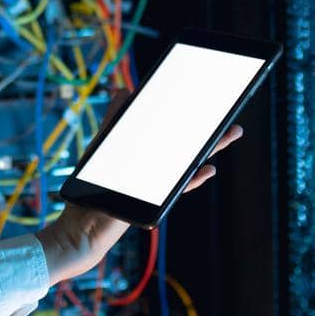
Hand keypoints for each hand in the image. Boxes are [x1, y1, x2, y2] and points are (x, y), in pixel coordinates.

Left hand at [37, 89, 244, 284]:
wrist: (83, 224)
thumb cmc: (92, 186)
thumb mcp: (103, 146)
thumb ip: (114, 120)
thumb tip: (124, 90)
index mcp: (148, 155)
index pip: (174, 135)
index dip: (191, 121)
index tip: (209, 105)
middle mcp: (158, 171)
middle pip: (188, 148)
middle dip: (211, 134)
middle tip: (231, 119)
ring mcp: (159, 186)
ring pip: (190, 165)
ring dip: (212, 151)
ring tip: (231, 134)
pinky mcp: (155, 201)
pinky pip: (179, 189)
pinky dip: (194, 179)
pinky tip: (209, 168)